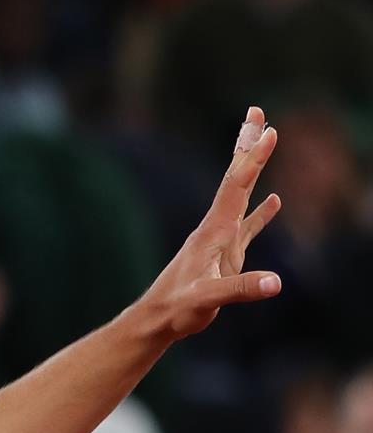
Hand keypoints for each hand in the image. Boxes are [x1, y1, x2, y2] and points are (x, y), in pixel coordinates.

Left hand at [138, 106, 282, 341]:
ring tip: (266, 143)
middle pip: (237, 178)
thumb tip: (276, 282)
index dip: (253, 158)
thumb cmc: (177, 310)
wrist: (156, 320)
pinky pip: (247, 227)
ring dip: (254, 169)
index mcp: (213, 231)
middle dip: (248, 145)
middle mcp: (216, 229)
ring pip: (242, 196)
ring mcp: (220, 241)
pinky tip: (274, 202)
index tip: (269, 131)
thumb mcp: (208, 299)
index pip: (237, 186)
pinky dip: (261, 213)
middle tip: (257, 112)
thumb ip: (240, 289)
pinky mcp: (224, 257)